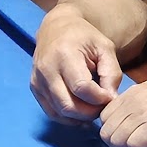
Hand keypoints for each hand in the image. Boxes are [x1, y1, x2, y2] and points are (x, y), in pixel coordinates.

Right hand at [30, 9, 121, 124]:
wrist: (56, 28)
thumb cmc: (84, 37)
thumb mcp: (105, 48)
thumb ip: (112, 73)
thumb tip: (111, 100)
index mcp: (65, 54)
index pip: (81, 88)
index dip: (100, 98)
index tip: (110, 96)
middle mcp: (46, 69)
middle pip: (69, 105)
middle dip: (91, 112)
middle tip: (103, 106)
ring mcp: (37, 80)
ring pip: (60, 112)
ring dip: (81, 117)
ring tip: (93, 107)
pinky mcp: (35, 88)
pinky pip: (52, 112)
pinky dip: (68, 119)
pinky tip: (81, 115)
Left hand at [97, 76, 146, 146]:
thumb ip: (137, 102)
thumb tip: (127, 117)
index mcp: (131, 94)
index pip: (104, 118)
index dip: (113, 131)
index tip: (127, 137)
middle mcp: (133, 103)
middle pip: (107, 133)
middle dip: (119, 145)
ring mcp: (143, 115)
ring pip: (117, 142)